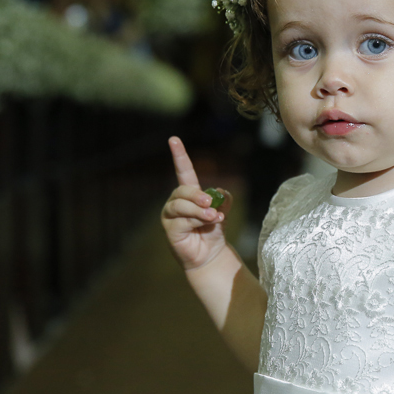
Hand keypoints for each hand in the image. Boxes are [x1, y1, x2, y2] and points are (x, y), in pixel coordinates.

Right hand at [160, 136, 232, 270]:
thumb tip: (219, 193)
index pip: (183, 171)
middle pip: (182, 190)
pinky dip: (196, 221)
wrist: (210, 254)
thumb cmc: (212, 230)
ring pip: (182, 206)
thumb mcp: (222, 211)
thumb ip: (223, 199)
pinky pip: (182, 221)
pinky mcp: (170, 229)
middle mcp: (176, 202)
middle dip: (197, 195)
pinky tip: (206, 225)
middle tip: (211, 203)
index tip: (173, 139)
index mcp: (188, 193)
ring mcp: (171, 215)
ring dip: (199, 210)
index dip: (179, 155)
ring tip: (213, 216)